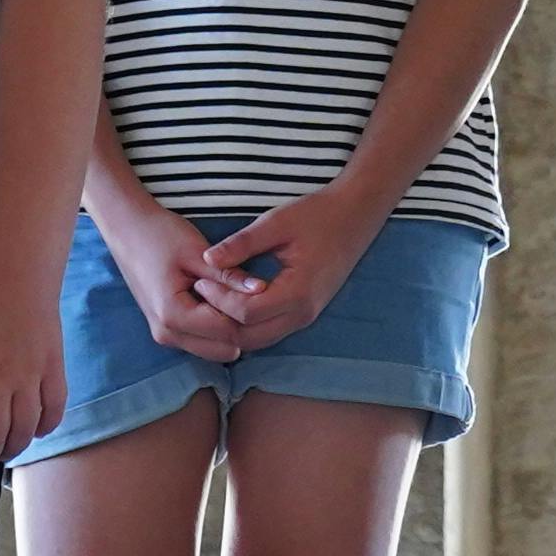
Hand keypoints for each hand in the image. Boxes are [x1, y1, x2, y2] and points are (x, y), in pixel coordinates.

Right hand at [94, 199, 247, 361]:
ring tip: (242, 297)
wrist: (128, 230)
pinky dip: (219, 328)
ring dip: (232, 330)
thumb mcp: (199, 253)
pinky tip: (227, 302)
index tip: (264, 293)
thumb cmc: (161, 236)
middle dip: (244, 328)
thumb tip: (263, 290)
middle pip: (222, 348)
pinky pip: (202, 340)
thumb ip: (230, 276)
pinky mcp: (167, 330)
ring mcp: (165, 335)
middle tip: (259, 299)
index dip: (249, 315)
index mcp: (173, 315)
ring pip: (213, 348)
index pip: (227, 331)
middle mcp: (167, 334)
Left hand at [192, 181, 396, 351]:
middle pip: (250, 337)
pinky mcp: (304, 313)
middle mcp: (303, 314)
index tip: (200, 278)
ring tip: (212, 297)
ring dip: (233, 325)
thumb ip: (241, 244)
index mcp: (297, 293)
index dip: (218, 299)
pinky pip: (269, 331)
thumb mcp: (276, 223)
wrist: (355, 216)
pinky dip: (247, 324)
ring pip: (259, 340)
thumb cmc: (318, 215)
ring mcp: (306, 317)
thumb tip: (206, 258)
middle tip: (201, 292)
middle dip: (221, 319)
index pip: (246, 313)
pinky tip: (231, 301)